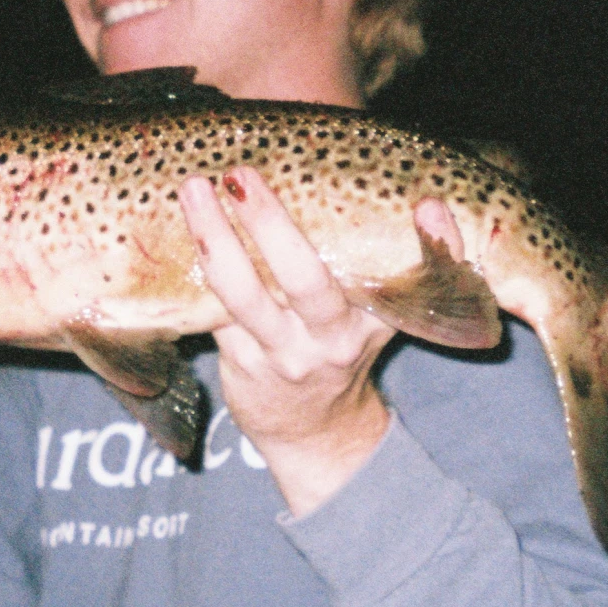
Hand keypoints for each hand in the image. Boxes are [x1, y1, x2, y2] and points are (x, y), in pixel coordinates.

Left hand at [182, 168, 460, 516]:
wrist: (314, 432)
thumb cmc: (347, 347)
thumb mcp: (387, 312)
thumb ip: (408, 260)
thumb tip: (431, 204)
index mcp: (377, 317)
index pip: (411, 277)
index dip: (430, 244)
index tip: (427, 205)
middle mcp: (332, 338)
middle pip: (304, 278)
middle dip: (271, 223)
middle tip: (242, 175)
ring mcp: (282, 353)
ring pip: (243, 295)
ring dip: (215, 240)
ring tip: (194, 190)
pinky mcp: (239, 362)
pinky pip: (211, 310)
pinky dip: (195, 267)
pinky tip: (176, 227)